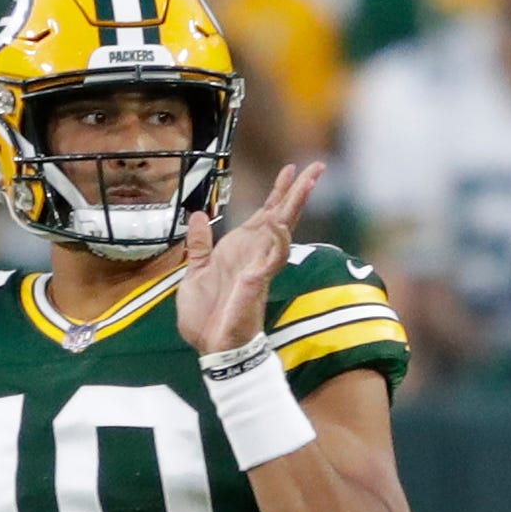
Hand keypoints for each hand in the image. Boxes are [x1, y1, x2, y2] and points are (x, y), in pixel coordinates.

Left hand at [175, 161, 323, 355]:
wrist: (210, 346)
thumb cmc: (207, 315)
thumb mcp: (194, 272)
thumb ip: (199, 245)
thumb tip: (198, 215)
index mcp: (240, 250)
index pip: (264, 215)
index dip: (278, 192)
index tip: (290, 169)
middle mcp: (254, 255)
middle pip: (282, 216)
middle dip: (298, 191)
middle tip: (316, 166)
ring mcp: (258, 267)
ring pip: (283, 231)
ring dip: (294, 207)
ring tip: (307, 183)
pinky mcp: (256, 283)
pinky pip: (271, 259)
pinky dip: (277, 241)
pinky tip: (280, 224)